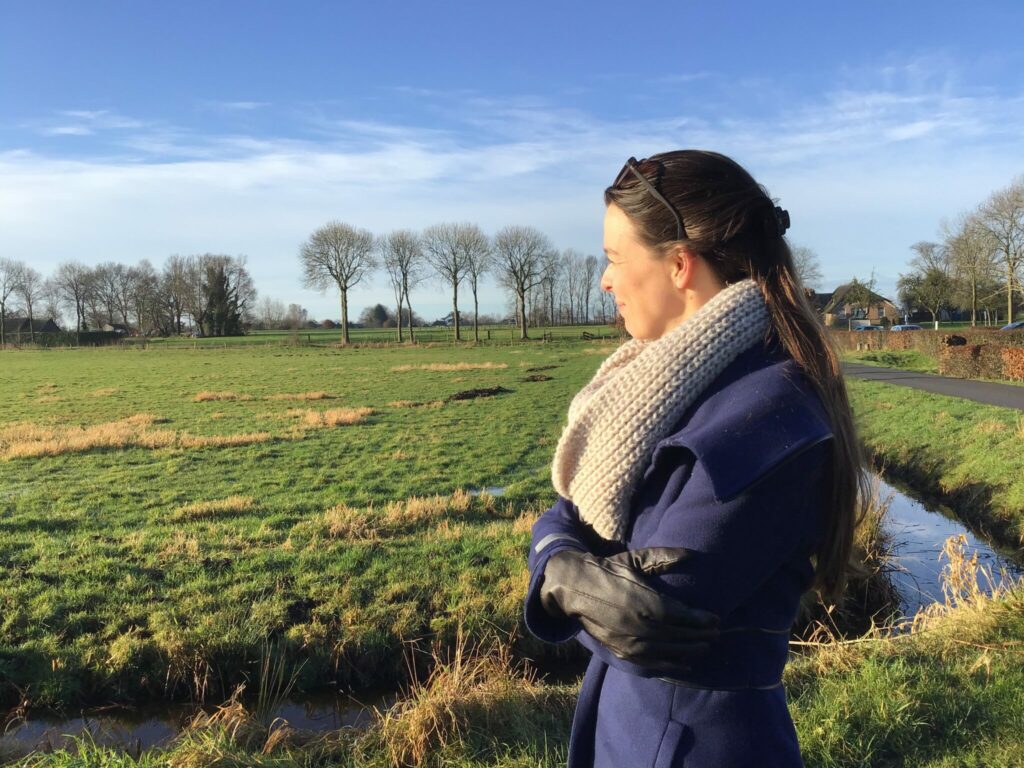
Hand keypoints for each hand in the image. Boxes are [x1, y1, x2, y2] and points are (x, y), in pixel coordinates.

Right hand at [539, 547, 718, 672]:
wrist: (575, 588)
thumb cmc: (608, 571)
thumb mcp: (634, 559)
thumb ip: (662, 557)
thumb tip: (691, 554)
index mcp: (642, 600)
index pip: (679, 614)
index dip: (700, 619)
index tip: (716, 619)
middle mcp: (637, 623)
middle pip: (676, 634)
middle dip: (700, 635)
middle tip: (717, 634)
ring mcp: (628, 640)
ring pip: (667, 650)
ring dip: (689, 650)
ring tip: (706, 647)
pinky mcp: (621, 651)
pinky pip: (650, 663)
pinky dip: (670, 665)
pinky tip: (685, 664)